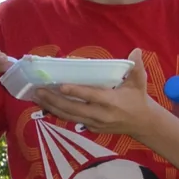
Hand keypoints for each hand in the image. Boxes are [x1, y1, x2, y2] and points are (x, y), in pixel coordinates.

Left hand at [26, 48, 159, 140]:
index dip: (76, 92)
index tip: (61, 87)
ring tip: (37, 97)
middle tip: (39, 90)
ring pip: (69, 116)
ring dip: (52, 107)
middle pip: (74, 109)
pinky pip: (72, 120)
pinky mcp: (91, 127)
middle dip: (55, 100)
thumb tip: (136, 51)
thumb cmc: (138, 99)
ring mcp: (94, 123)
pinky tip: (46, 105)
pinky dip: (58, 113)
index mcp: (112, 102)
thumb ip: (137, 67)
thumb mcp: (140, 82)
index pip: (91, 96)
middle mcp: (100, 115)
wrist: (142, 124)